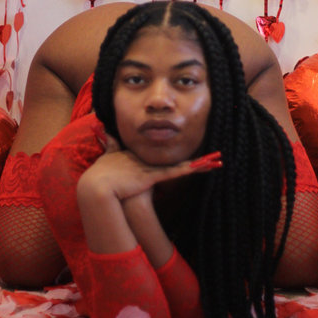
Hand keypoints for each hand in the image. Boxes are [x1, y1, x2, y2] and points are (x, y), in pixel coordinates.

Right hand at [79, 139, 221, 201]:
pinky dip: (190, 170)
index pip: (167, 153)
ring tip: (219, 160)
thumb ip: (111, 145)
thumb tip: (105, 130)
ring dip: (202, 164)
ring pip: (183, 165)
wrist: (98, 186)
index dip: (183, 152)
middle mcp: (150, 159)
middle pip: (180, 157)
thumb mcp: (109, 156)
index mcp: (142, 154)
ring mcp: (152, 167)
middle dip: (200, 158)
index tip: (198, 154)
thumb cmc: (102, 174)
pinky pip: (176, 173)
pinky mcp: (153, 176)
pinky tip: (204, 167)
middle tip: (218, 155)